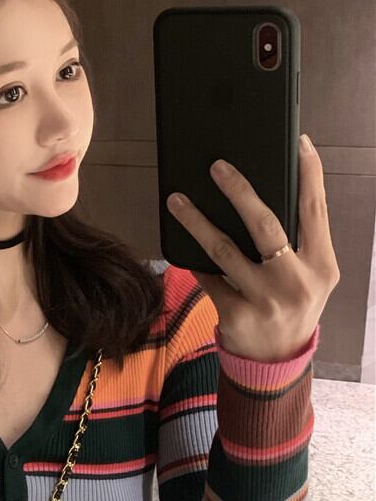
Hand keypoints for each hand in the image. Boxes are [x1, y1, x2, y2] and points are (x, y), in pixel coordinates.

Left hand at [166, 135, 340, 362]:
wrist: (277, 358)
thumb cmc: (291, 303)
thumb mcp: (310, 274)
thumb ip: (299, 240)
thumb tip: (270, 190)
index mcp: (321, 264)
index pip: (315, 210)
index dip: (309, 173)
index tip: (298, 142)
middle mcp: (297, 280)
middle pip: (266, 225)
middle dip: (240, 191)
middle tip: (217, 167)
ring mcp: (266, 299)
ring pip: (225, 250)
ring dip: (197, 221)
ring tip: (177, 200)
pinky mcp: (237, 313)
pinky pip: (207, 276)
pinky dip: (192, 258)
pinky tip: (179, 239)